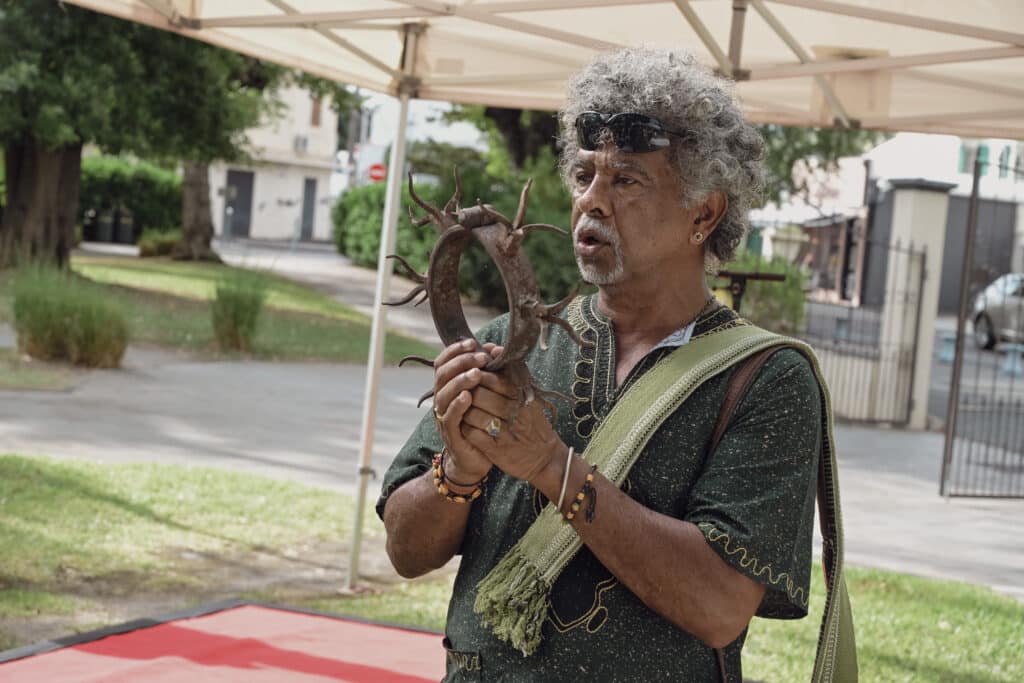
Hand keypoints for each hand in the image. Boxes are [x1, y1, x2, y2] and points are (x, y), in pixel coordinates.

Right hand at [432, 339, 493, 482]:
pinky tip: (467, 397)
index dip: (454, 351)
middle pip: (442, 375)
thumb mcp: (485, 394)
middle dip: (460, 362)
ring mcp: (444, 417)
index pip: (443, 363)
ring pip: (443, 394)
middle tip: (480, 358)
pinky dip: (457, 405)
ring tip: (476, 374)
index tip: (472, 343)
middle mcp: (441, 400)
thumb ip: (486, 374)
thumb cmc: (482, 422)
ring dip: (459, 381)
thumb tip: (493, 348)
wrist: (478, 457)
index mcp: (448, 388)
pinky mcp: (450, 434)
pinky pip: (449, 417)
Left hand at [459, 350, 564, 483]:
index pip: (492, 378)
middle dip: (468, 392)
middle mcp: (514, 411)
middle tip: (466, 393)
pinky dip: (466, 428)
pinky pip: (472, 433)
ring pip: (473, 414)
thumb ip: (511, 369)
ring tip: (465, 409)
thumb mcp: (529, 392)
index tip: (473, 376)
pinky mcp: (496, 450)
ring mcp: (505, 432)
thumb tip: (491, 346)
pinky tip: (467, 425)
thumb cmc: (532, 420)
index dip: (478, 375)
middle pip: (479, 395)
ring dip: (464, 410)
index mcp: (522, 394)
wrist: (544, 457)